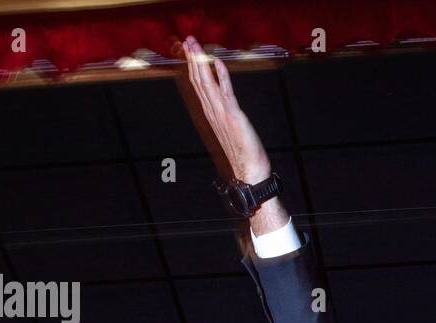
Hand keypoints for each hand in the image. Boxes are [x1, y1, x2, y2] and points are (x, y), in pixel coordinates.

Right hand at [181, 35, 271, 184]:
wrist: (249, 170)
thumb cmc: (242, 151)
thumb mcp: (231, 126)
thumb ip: (224, 111)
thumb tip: (221, 97)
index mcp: (211, 112)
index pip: (198, 84)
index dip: (193, 66)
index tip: (188, 49)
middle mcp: (213, 111)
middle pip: (199, 80)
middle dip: (193, 59)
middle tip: (187, 40)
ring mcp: (221, 113)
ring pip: (207, 84)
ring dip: (201, 63)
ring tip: (195, 46)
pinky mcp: (233, 116)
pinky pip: (226, 93)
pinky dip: (221, 77)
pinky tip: (218, 63)